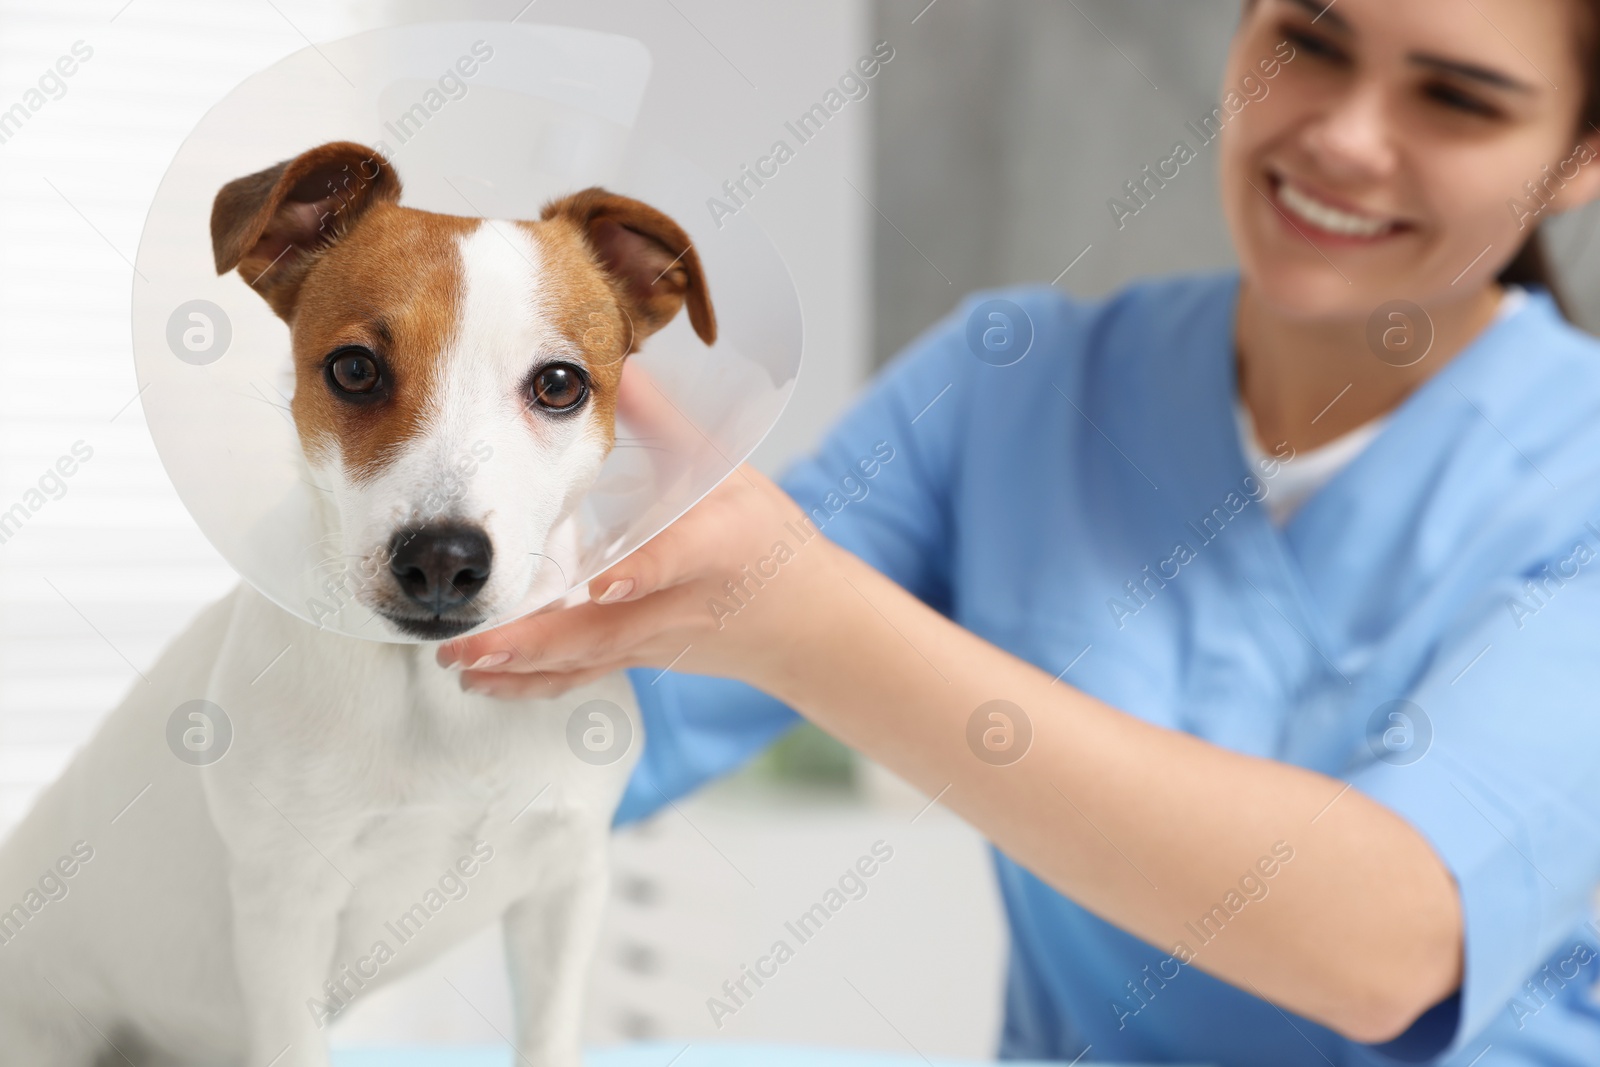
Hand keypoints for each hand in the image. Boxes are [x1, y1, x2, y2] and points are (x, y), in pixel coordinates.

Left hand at [438, 367, 839, 697]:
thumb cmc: (766, 539)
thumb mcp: (729, 472)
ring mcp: (654, 640)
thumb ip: (670, 423)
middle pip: (606, 630)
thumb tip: (622, 367)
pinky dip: (529, 683)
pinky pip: (579, 676)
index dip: (642, 574)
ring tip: (457, 661)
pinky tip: (479, 681)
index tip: (603, 584)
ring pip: (585, 661)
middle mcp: (681, 604)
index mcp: (715, 549)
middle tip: (470, 642)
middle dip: (536, 640)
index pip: (678, 560)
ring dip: (519, 666)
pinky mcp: (637, 659)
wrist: (804, 620)